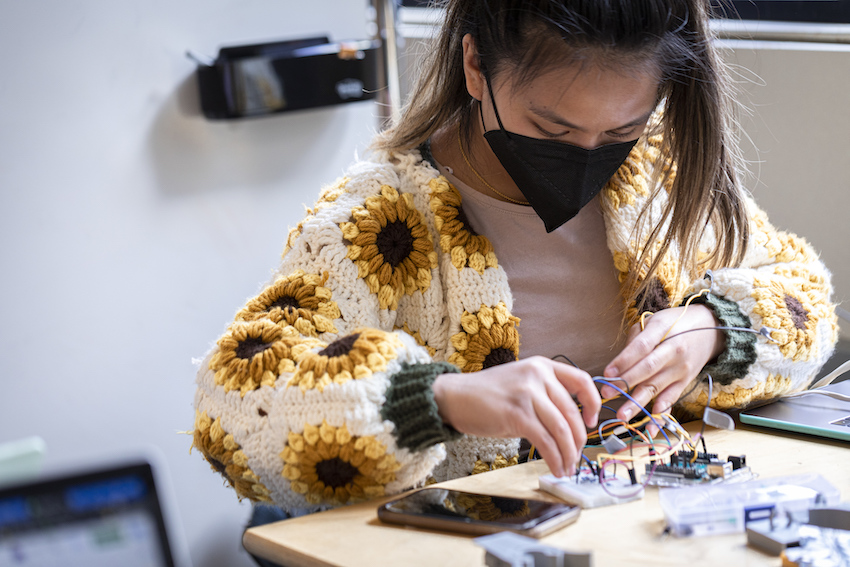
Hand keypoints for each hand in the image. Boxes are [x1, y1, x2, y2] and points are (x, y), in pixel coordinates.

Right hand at [432, 356, 599, 477]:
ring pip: (561, 429)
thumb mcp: (520, 383)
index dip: (592, 403)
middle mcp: (537, 375)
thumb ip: (544, 395)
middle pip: (572, 412)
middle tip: (577, 456)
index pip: (581, 380)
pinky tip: (556, 468)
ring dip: (568, 454)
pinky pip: (545, 441)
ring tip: (568, 467)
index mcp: (541, 366)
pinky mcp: (517, 414)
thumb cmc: (486, 395)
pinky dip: (555, 458)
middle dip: (578, 440)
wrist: (454, 397)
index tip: (591, 421)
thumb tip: (569, 424)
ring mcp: (527, 393)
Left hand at [601, 305, 723, 423]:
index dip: (624, 360)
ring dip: (638, 403)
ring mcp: (680, 369)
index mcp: (663, 331)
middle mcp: (673, 351)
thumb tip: (618, 363)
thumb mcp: (655, 321)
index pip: (641, 347)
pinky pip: (671, 399)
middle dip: (625, 383)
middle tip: (606, 394)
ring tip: (622, 416)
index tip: (607, 372)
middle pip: (647, 369)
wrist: (711, 329)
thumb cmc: (675, 324)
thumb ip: (636, 339)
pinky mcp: (685, 382)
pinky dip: (661, 414)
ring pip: (656, 387)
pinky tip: (650, 427)